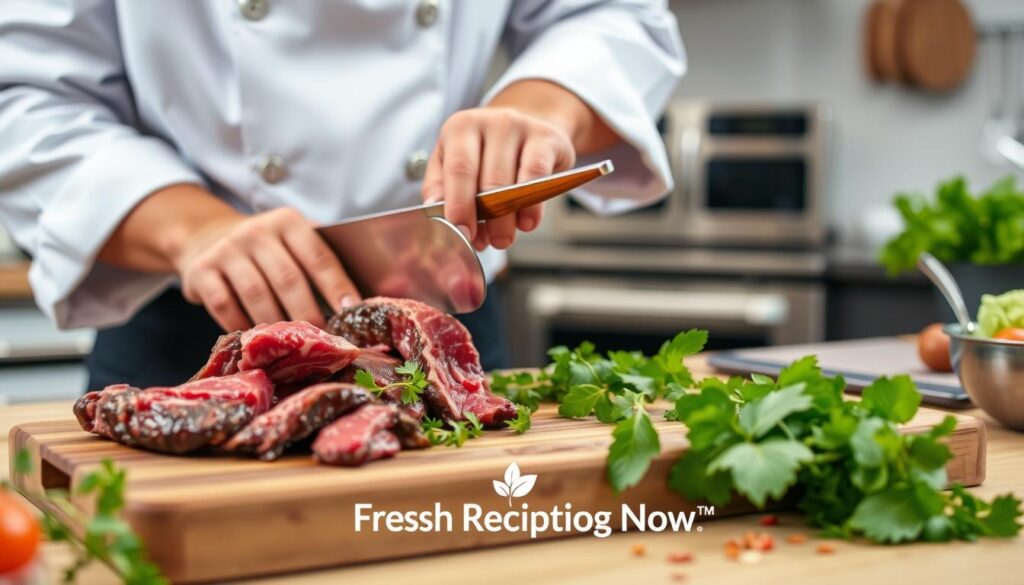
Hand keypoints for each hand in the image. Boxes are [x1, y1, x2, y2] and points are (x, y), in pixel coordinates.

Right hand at [172, 207, 359, 330]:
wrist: (207, 236)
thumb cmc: (267, 249)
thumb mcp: (292, 242)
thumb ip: (320, 264)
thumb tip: (364, 301)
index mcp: (288, 222)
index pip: (318, 257)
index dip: (337, 286)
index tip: (352, 312)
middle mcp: (256, 231)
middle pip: (288, 279)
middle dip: (309, 314)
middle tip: (324, 341)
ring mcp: (226, 250)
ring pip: (257, 295)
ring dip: (277, 324)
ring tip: (292, 346)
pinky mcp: (200, 271)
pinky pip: (225, 306)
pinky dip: (242, 326)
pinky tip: (256, 340)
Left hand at [421, 107, 573, 250]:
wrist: (526, 126)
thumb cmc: (484, 152)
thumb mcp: (453, 161)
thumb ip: (441, 189)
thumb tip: (437, 217)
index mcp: (460, 127)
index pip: (458, 169)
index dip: (459, 205)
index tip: (461, 233)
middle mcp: (490, 121)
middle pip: (488, 179)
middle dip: (486, 219)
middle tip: (487, 243)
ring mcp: (521, 126)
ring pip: (513, 182)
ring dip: (508, 218)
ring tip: (503, 238)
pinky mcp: (547, 137)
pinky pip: (539, 177)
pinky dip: (532, 206)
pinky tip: (527, 223)